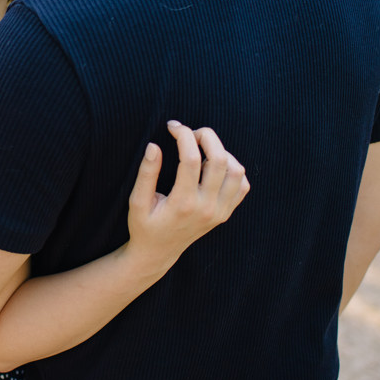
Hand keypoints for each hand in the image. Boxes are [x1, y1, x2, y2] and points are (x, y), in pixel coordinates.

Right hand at [125, 121, 249, 274]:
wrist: (158, 253)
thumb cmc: (144, 225)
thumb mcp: (137, 201)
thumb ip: (146, 173)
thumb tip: (154, 146)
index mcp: (183, 204)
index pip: (191, 159)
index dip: (182, 135)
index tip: (172, 126)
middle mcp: (206, 208)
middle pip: (219, 160)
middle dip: (206, 136)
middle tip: (191, 132)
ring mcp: (220, 212)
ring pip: (236, 171)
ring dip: (222, 151)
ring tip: (202, 149)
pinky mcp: (225, 213)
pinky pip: (242, 185)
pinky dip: (232, 169)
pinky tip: (213, 166)